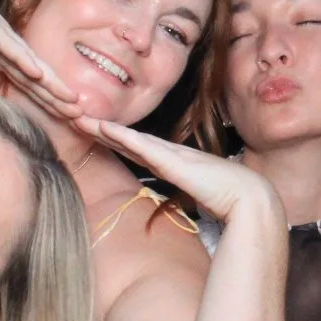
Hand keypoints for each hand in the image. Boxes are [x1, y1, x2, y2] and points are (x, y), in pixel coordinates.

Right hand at [0, 0, 81, 119]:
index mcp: (1, 55)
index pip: (29, 83)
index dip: (47, 101)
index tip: (67, 118)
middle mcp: (7, 46)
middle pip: (36, 77)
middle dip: (57, 97)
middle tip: (81, 116)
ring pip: (30, 63)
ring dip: (51, 82)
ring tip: (71, 100)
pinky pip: (7, 45)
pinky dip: (23, 59)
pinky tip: (38, 72)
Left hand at [73, 117, 280, 222]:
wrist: (250, 199)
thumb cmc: (229, 199)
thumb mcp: (198, 196)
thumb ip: (185, 194)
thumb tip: (174, 207)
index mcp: (171, 163)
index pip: (133, 148)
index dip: (110, 138)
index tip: (88, 130)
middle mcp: (167, 154)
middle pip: (123, 138)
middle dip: (97, 127)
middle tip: (70, 113)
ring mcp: (169, 155)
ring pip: (125, 137)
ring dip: (100, 127)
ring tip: (74, 114)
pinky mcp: (172, 162)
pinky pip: (139, 146)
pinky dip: (119, 135)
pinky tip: (101, 127)